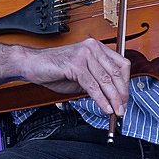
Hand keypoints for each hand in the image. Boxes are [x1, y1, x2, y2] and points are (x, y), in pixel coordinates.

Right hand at [14, 38, 130, 115]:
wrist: (32, 64)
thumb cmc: (54, 68)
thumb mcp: (82, 74)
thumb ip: (97, 80)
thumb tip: (112, 95)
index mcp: (96, 47)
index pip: (121, 64)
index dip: (126, 84)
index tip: (125, 98)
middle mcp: (92, 48)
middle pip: (116, 73)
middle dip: (122, 94)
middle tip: (122, 108)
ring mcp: (84, 55)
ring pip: (106, 80)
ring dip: (113, 99)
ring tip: (116, 111)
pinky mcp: (75, 65)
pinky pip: (92, 86)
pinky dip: (100, 99)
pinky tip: (104, 107)